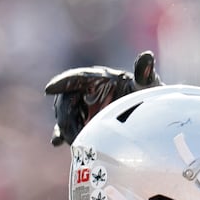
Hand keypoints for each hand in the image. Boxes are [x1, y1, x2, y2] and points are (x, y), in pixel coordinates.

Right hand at [44, 50, 162, 145]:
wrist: (150, 117)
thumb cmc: (148, 96)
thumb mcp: (148, 85)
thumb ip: (144, 74)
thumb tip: (147, 57)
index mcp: (100, 78)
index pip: (78, 77)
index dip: (63, 82)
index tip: (49, 89)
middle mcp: (88, 90)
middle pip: (66, 98)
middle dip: (64, 113)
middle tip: (67, 129)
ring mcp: (85, 107)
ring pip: (66, 113)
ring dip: (65, 126)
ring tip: (73, 140)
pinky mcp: (85, 121)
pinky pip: (69, 126)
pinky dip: (63, 133)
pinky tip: (57, 142)